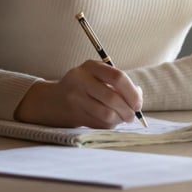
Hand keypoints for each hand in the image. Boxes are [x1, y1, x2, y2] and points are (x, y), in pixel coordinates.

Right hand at [14, 60, 143, 128]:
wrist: (51, 100)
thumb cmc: (83, 86)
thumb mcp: (97, 76)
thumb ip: (118, 82)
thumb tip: (139, 95)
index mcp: (91, 66)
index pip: (118, 77)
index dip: (132, 92)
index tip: (138, 103)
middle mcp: (81, 79)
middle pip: (112, 98)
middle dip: (127, 110)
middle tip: (132, 116)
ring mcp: (75, 98)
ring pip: (105, 113)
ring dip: (119, 120)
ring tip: (123, 119)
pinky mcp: (73, 114)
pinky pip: (98, 123)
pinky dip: (109, 125)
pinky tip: (110, 122)